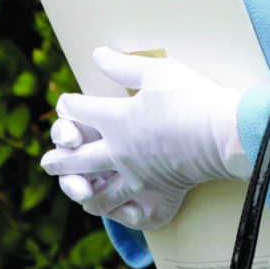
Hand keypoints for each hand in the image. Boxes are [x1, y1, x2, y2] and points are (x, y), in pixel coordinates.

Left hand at [41, 49, 249, 229]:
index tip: (66, 101)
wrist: (222, 131)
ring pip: (101, 191)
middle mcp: (119, 151)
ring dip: (84, 190)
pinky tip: (118, 214)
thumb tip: (97, 54)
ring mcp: (137, 175)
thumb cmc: (190, 96)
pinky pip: (134, 210)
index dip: (70, 104)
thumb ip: (123, 66)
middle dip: (61, 157)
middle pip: (79, 158)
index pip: (80, 111)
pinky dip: (123, 214)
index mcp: (116, 119)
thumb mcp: (156, 72)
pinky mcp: (158, 191)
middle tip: (47, 162)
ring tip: (76, 192)